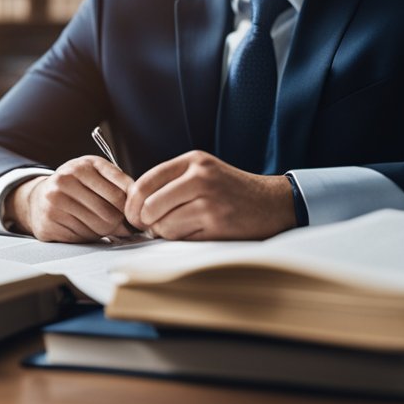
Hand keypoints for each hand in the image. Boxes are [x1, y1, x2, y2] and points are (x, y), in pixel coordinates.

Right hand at [7, 156, 134, 242]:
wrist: (39, 198)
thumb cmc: (75, 185)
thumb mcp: (96, 174)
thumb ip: (119, 185)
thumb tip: (139, 211)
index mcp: (82, 166)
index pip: (119, 194)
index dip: (130, 208)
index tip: (133, 213)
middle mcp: (65, 181)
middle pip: (109, 213)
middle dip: (119, 222)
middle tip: (120, 224)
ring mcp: (55, 202)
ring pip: (98, 227)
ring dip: (105, 230)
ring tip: (101, 223)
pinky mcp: (49, 223)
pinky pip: (83, 237)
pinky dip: (89, 236)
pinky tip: (84, 227)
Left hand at [124, 150, 295, 239]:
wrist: (272, 203)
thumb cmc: (231, 190)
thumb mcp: (203, 171)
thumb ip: (171, 181)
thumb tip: (134, 204)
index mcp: (193, 162)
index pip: (145, 182)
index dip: (132, 203)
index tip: (133, 215)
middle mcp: (200, 178)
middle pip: (150, 206)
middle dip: (145, 222)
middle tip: (151, 227)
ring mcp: (209, 202)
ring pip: (164, 226)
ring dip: (164, 234)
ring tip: (178, 229)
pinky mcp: (217, 225)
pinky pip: (181, 239)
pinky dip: (181, 241)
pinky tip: (194, 233)